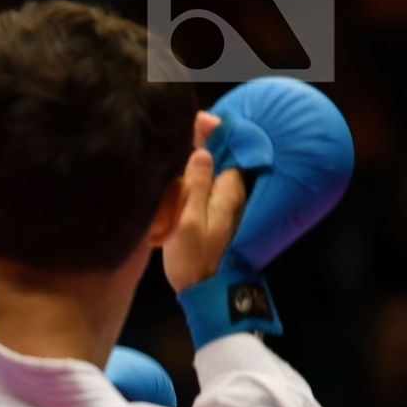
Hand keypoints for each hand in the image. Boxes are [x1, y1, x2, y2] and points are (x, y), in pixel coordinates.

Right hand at [164, 112, 247, 292]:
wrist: (202, 289)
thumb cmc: (193, 257)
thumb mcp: (190, 221)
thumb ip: (196, 187)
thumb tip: (201, 153)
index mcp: (227, 192)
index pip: (226, 151)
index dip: (212, 132)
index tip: (196, 118)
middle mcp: (229, 194)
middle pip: (219, 157)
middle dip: (203, 140)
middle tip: (184, 125)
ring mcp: (222, 203)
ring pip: (211, 170)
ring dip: (196, 156)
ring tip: (177, 141)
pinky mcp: (212, 212)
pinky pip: (203, 183)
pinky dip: (192, 173)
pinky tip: (177, 171)